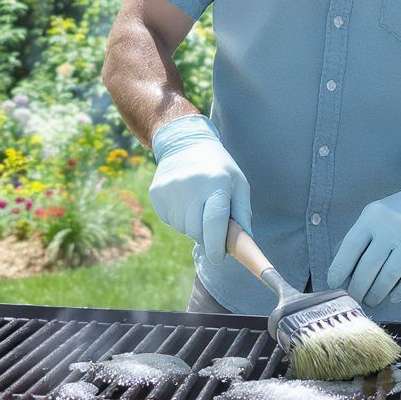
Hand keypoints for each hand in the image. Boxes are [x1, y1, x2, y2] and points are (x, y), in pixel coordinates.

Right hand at [149, 114, 251, 263]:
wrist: (184, 142)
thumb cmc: (218, 166)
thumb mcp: (238, 182)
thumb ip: (242, 213)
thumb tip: (244, 241)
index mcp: (216, 183)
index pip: (214, 222)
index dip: (216, 245)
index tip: (219, 257)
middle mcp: (191, 186)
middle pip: (197, 230)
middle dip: (207, 234)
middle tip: (212, 221)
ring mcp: (171, 190)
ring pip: (183, 228)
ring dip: (192, 224)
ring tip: (197, 202)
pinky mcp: (156, 193)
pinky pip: (170, 220)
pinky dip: (179, 217)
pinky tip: (184, 199)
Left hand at [327, 165, 400, 307]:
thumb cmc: (395, 213)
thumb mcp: (372, 216)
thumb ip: (357, 238)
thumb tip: (337, 269)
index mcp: (372, 218)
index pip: (351, 246)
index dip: (339, 268)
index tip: (333, 284)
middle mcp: (391, 228)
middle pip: (369, 265)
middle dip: (358, 287)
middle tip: (354, 298)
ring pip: (389, 276)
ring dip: (377, 293)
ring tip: (371, 300)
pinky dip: (400, 292)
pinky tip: (393, 297)